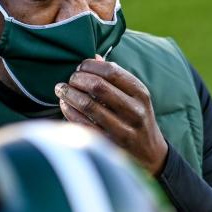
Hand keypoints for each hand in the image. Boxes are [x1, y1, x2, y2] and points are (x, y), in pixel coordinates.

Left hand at [54, 55, 168, 175]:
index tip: (80, 67)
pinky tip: (65, 105)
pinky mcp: (109, 144)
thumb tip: (93, 58)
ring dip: (70, 94)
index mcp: (140, 93)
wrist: (150, 153)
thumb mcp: (135, 96)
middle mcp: (134, 110)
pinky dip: (70, 112)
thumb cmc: (137, 117)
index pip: (111, 71)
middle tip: (70, 79)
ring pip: (88, 105)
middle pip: (98, 86)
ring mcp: (123, 129)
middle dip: (78, 79)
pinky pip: (83, 124)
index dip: (90, 66)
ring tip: (62, 90)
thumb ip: (116, 77)